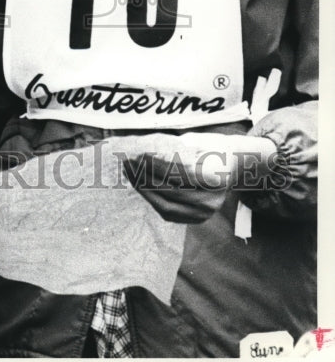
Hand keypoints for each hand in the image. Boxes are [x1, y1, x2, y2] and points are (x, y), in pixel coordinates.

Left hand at [108, 132, 275, 223]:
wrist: (235, 165)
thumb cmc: (212, 147)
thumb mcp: (196, 141)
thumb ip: (171, 147)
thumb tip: (138, 146)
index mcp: (214, 177)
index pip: (179, 172)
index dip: (156, 164)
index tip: (138, 153)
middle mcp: (211, 200)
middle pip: (169, 190)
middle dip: (144, 175)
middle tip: (127, 160)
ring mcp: (205, 213)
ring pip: (165, 204)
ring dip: (143, 188)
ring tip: (129, 171)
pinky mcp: (197, 220)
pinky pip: (168, 212)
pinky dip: (151, 198)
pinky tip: (140, 184)